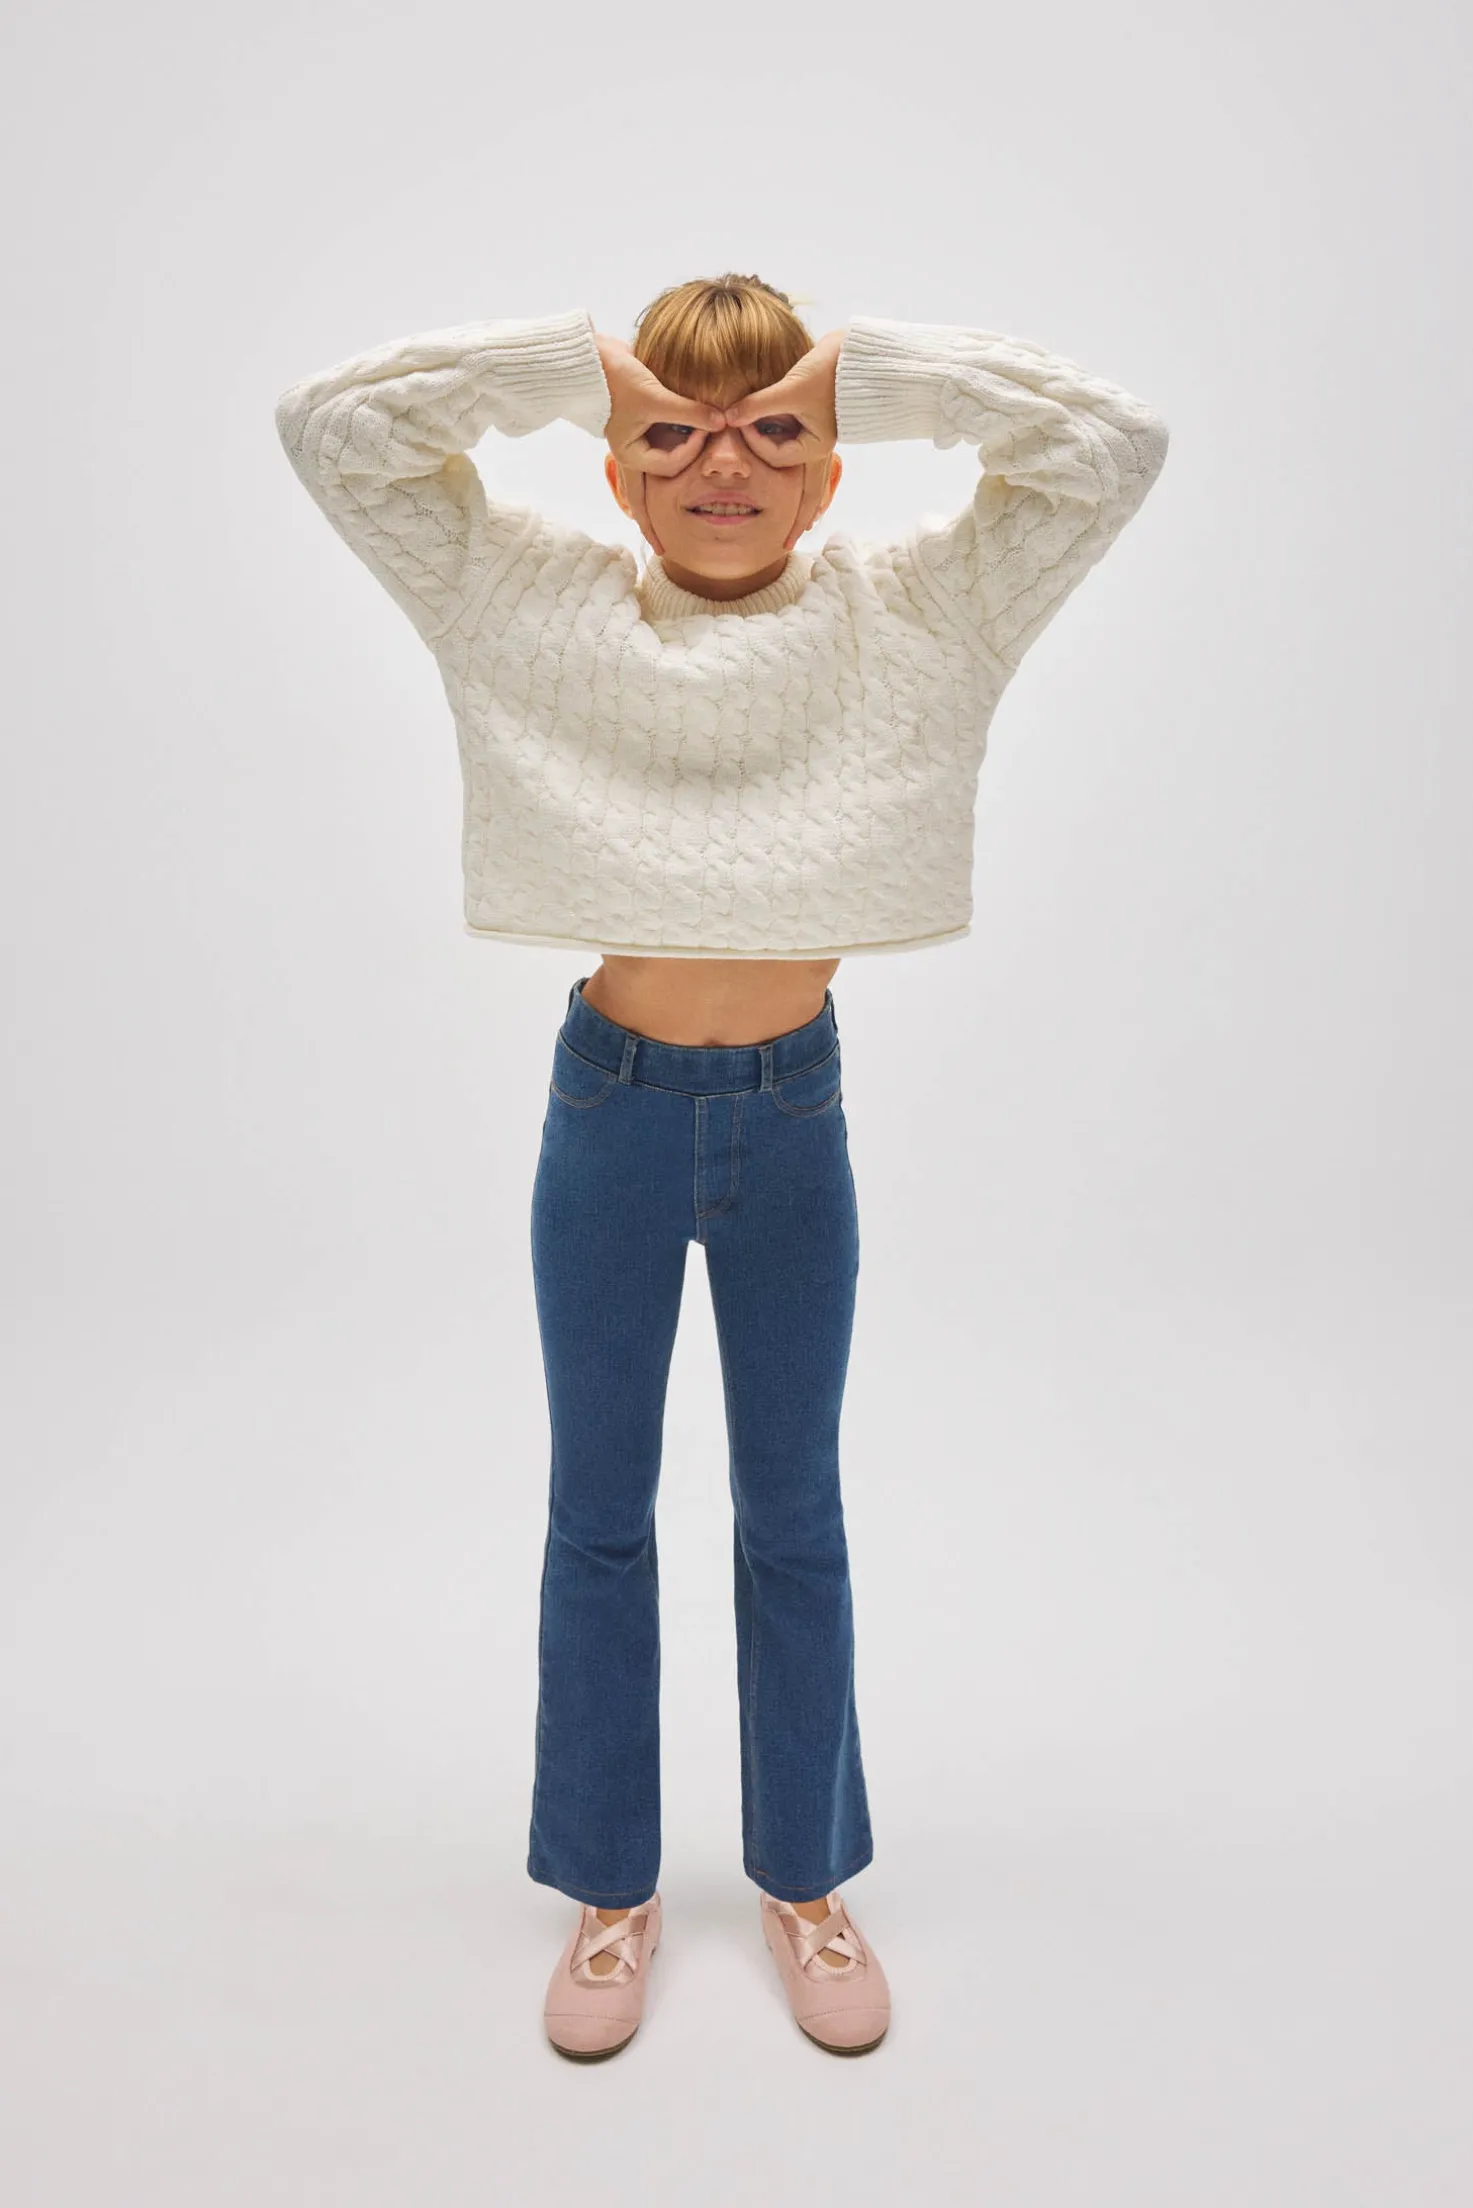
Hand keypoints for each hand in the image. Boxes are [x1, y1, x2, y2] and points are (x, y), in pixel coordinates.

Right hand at [595, 332, 726, 554]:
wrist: (591, 358)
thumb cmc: (616, 380)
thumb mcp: (654, 397)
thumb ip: (690, 411)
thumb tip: (723, 422)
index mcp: (630, 453)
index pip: (669, 467)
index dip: (691, 450)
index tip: (705, 427)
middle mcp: (632, 452)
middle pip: (645, 497)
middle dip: (652, 522)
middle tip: (664, 545)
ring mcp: (635, 441)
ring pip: (653, 475)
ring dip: (666, 488)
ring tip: (672, 519)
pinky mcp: (641, 426)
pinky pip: (659, 448)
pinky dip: (671, 454)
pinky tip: (679, 465)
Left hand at [721, 328, 843, 549]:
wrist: (860, 352)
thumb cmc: (829, 370)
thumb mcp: (791, 389)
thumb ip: (758, 405)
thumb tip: (727, 418)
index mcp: (817, 444)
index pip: (777, 457)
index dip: (755, 442)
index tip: (739, 421)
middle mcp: (821, 446)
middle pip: (809, 493)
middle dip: (797, 518)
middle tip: (785, 544)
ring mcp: (823, 437)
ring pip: (812, 479)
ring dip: (803, 501)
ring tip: (799, 525)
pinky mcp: (821, 425)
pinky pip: (809, 460)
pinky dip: (802, 475)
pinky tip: (797, 482)